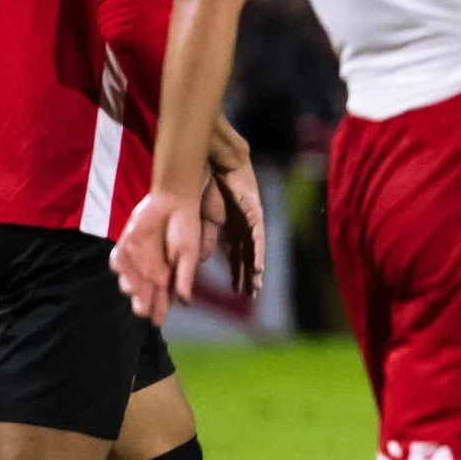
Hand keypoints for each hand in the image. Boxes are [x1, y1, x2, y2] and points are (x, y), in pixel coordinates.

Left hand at [112, 187, 202, 325]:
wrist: (173, 201)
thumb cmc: (185, 227)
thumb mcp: (189, 254)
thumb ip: (185, 277)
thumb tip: (186, 302)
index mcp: (167, 277)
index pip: (162, 299)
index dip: (159, 311)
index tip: (157, 322)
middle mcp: (150, 272)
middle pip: (143, 293)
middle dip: (142, 302)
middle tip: (142, 308)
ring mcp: (136, 260)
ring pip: (128, 279)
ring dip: (130, 285)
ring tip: (132, 289)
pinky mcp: (125, 246)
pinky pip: (117, 260)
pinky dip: (117, 265)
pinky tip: (119, 268)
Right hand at [205, 159, 264, 301]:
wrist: (214, 163)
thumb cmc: (209, 186)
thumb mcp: (202, 219)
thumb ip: (206, 239)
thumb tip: (203, 262)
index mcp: (232, 228)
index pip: (236, 256)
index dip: (237, 273)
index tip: (237, 291)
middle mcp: (244, 226)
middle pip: (248, 256)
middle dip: (248, 275)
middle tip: (250, 295)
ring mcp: (252, 220)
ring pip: (255, 249)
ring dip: (255, 268)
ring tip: (255, 287)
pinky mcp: (255, 212)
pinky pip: (257, 235)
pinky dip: (257, 252)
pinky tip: (257, 267)